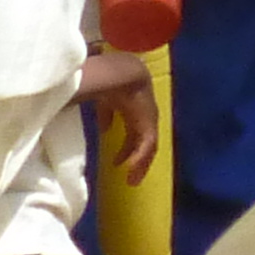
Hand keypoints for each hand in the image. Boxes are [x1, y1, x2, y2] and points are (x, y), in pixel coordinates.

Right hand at [80, 53, 159, 183]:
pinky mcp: (149, 124)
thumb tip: (105, 130)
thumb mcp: (106, 103)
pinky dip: (139, 157)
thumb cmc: (110, 83)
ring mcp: (149, 121)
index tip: (117, 163)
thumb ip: (106, 116)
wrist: (120, 74)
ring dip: (140, 165)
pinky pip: (146, 146)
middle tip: (130, 179)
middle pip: (144, 145)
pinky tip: (129, 167)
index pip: (135, 136)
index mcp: (135, 112)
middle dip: (137, 162)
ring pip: (148, 149)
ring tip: (131, 180)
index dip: (127, 150)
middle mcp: (146, 118)